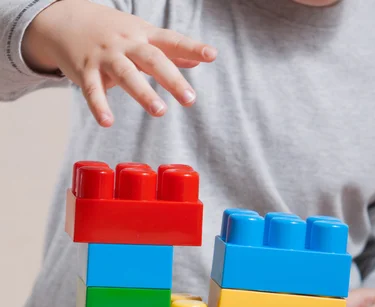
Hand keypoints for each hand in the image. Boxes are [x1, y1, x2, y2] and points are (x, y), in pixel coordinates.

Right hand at [22, 0, 216, 125]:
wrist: (65, 19)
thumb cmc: (111, 32)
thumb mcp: (141, 35)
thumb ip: (169, 50)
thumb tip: (198, 59)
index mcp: (143, 36)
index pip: (171, 41)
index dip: (192, 47)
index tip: (212, 55)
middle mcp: (126, 44)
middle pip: (152, 59)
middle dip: (172, 79)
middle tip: (190, 99)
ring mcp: (105, 57)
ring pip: (126, 74)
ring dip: (143, 93)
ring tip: (160, 111)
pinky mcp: (85, 70)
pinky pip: (92, 90)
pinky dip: (99, 106)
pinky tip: (107, 122)